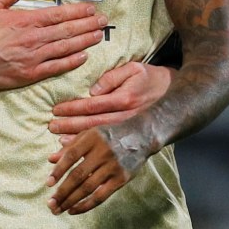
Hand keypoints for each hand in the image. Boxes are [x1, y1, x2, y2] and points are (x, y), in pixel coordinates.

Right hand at [0, 0, 106, 90]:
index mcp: (27, 20)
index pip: (58, 15)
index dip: (77, 11)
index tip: (91, 8)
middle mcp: (35, 38)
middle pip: (67, 30)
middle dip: (87, 25)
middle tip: (104, 21)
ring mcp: (35, 57)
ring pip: (66, 48)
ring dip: (84, 41)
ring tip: (99, 35)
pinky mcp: (32, 73)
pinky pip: (56, 67)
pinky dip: (71, 62)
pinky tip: (84, 57)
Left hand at [46, 122, 149, 214]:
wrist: (141, 135)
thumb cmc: (109, 135)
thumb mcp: (89, 134)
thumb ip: (70, 146)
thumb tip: (50, 159)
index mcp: (91, 138)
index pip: (71, 156)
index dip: (58, 170)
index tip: (48, 183)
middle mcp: (102, 152)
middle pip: (78, 175)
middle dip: (62, 191)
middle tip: (50, 203)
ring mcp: (113, 166)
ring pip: (88, 188)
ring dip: (71, 201)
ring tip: (58, 209)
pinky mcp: (122, 179)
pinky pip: (101, 196)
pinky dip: (86, 205)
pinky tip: (74, 210)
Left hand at [49, 62, 174, 143]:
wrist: (176, 97)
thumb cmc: (151, 79)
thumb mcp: (134, 69)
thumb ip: (112, 77)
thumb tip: (93, 90)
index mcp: (124, 99)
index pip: (92, 105)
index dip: (72, 108)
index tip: (56, 110)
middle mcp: (126, 118)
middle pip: (92, 125)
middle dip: (69, 126)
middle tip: (51, 126)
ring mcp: (130, 132)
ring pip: (99, 140)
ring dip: (78, 145)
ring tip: (58, 148)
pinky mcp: (134, 140)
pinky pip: (109, 148)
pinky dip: (92, 155)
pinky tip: (78, 159)